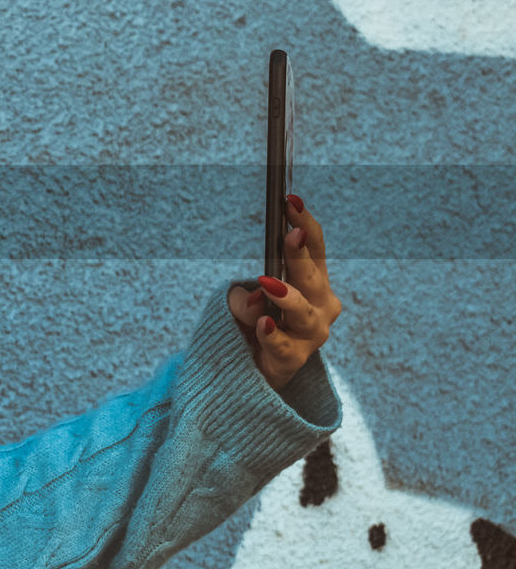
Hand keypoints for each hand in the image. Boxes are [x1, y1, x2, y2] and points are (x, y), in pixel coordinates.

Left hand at [226, 195, 342, 391]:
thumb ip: (248, 295)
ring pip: (303, 312)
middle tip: (290, 233)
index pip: (314, 247)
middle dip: (300, 253)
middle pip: (312, 275)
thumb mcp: (247, 300)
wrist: (257, 369)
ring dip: (286, 295)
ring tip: (268, 283)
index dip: (304, 223)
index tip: (290, 200)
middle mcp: (320, 305)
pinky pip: (284, 346)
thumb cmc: (259, 322)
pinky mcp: (294, 358)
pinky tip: (263, 324)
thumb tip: (254, 299)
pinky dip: (272, 334)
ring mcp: (311, 334)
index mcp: (313, 282)